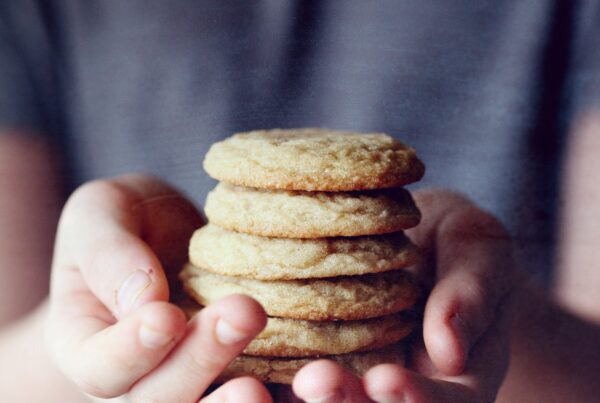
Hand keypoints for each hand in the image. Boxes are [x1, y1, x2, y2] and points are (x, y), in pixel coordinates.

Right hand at [45, 175, 272, 401]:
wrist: (174, 235)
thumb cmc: (132, 221)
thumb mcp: (102, 214)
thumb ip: (108, 254)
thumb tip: (144, 301)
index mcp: (92, 347)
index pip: (102, 368)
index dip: (132, 351)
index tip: (166, 316)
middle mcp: (141, 380)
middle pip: (162, 400)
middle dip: (202, 363)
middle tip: (243, 313)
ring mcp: (195, 382)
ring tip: (277, 378)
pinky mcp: (246, 374)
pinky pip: (266, 394)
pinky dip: (290, 396)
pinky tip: (317, 377)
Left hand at [292, 189, 513, 402]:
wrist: (421, 240)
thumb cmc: (458, 243)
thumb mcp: (480, 253)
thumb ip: (472, 295)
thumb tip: (449, 349)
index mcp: (459, 379)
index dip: (416, 400)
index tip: (385, 379)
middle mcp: (404, 387)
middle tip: (316, 382)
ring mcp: (360, 375)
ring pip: (332, 401)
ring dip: (309, 396)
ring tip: (284, 374)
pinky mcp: (318, 354)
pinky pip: (292, 370)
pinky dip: (271, 375)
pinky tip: (245, 358)